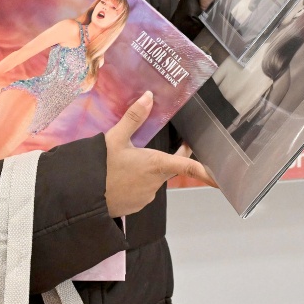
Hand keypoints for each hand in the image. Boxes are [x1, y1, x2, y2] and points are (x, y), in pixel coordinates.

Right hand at [104, 92, 216, 217]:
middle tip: (151, 149)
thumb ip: (133, 117)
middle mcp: (155, 183)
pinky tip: (116, 179)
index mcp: (155, 164)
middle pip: (166, 169)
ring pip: (151, 180)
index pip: (188, 167)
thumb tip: (149, 96)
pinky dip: (132, 184)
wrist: (80, 196)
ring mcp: (145, 197)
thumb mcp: (114, 138)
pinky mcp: (134, 206)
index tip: (223, 178)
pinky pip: (140, 192)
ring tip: (121, 165)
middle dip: (161, 160)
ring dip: (142, 173)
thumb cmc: (99, 167)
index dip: (207, 172)